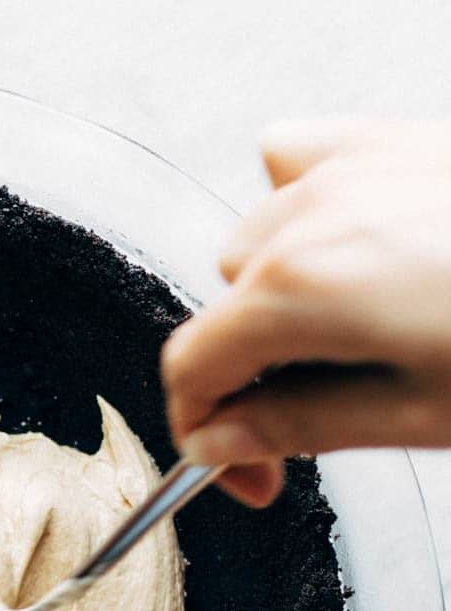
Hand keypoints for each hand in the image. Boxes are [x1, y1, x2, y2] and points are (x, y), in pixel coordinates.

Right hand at [161, 120, 450, 504]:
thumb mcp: (418, 414)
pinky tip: (351, 251)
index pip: (193, 368)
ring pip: (258, 238)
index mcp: (302, 289)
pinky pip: (300, 161)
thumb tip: (226, 442)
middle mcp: (311, 213)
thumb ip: (303, 426)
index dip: (204, 434)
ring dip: (279, 296)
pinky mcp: (394, 139)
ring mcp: (353, 165)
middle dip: (255, 368)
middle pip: (226, 305)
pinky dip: (305, 208)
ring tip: (352, 343)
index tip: (246, 471)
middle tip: (318, 418)